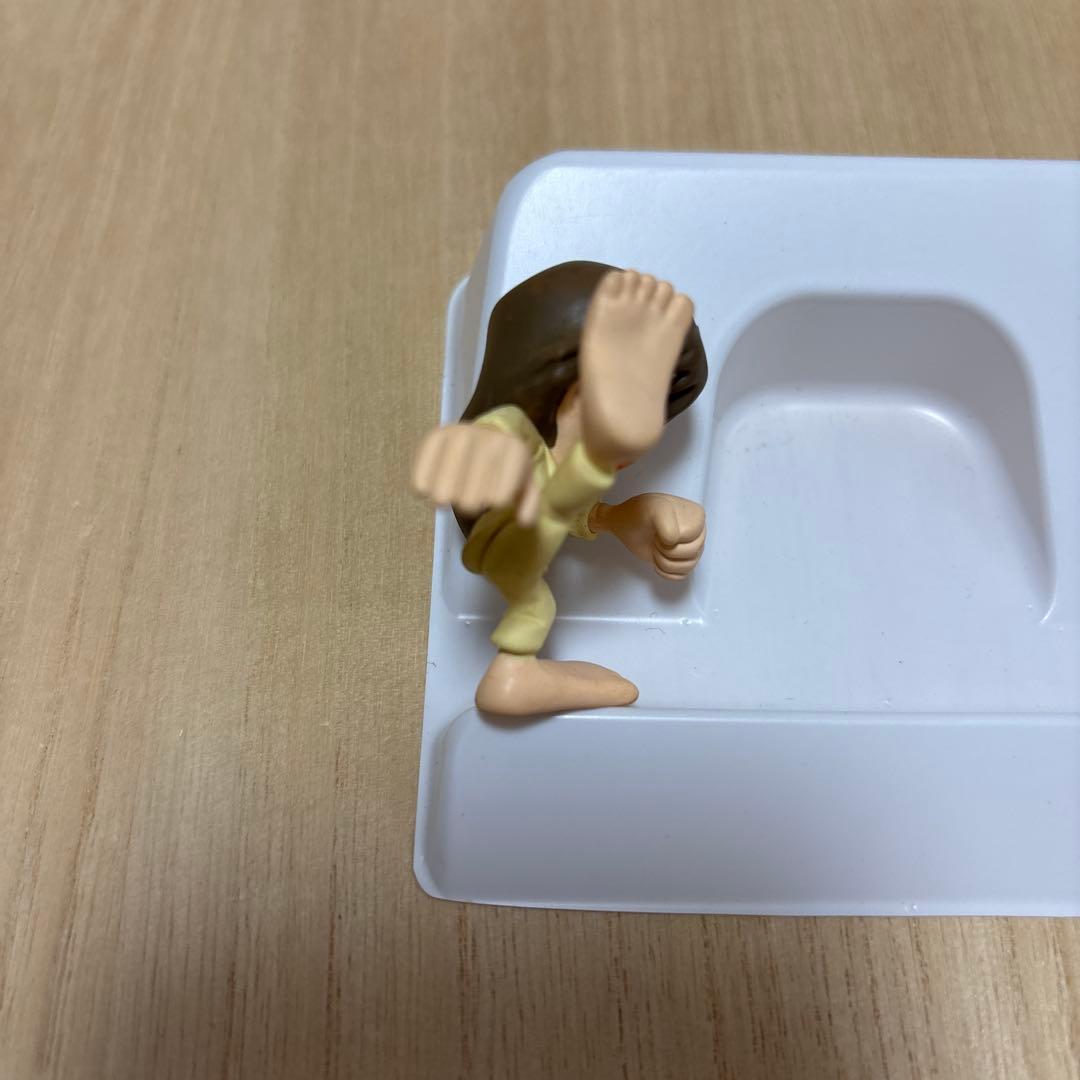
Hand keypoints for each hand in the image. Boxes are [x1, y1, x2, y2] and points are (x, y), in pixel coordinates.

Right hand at [411, 424, 540, 525]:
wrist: (487, 432)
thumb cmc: (506, 466)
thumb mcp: (526, 483)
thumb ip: (529, 504)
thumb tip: (523, 521)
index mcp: (513, 451)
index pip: (499, 498)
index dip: (496, 503)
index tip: (497, 494)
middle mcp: (486, 439)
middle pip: (469, 501)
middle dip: (470, 505)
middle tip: (471, 497)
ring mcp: (458, 436)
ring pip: (443, 495)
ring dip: (447, 499)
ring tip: (453, 491)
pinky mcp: (434, 437)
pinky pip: (420, 482)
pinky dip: (423, 490)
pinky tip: (432, 485)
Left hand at [592, 494, 705, 579]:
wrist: (627, 525)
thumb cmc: (640, 513)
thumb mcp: (652, 508)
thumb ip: (665, 522)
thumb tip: (673, 543)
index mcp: (697, 516)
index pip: (690, 537)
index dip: (670, 537)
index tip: (658, 528)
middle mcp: (699, 533)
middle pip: (691, 553)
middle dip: (666, 550)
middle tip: (655, 539)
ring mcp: (692, 548)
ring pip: (687, 567)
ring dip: (664, 561)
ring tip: (655, 547)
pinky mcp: (682, 562)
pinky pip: (681, 576)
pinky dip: (665, 571)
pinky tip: (656, 559)